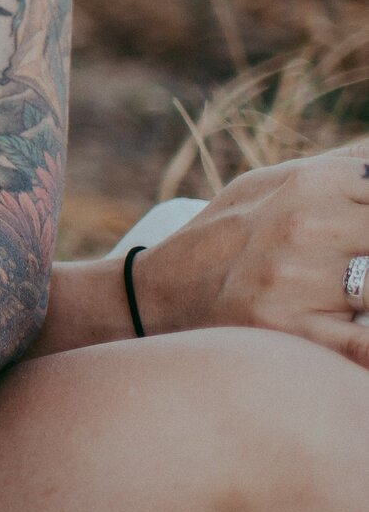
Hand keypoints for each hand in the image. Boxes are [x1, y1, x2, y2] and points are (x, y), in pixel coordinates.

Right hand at [131, 143, 368, 362]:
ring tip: (353, 296)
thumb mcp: (275, 181)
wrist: (163, 291)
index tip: (360, 238)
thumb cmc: (231, 233)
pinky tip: (366, 335)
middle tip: (357, 263)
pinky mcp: (294, 330)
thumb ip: (344, 166)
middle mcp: (306, 225)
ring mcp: (299, 279)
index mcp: (309, 182)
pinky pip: (365, 345)